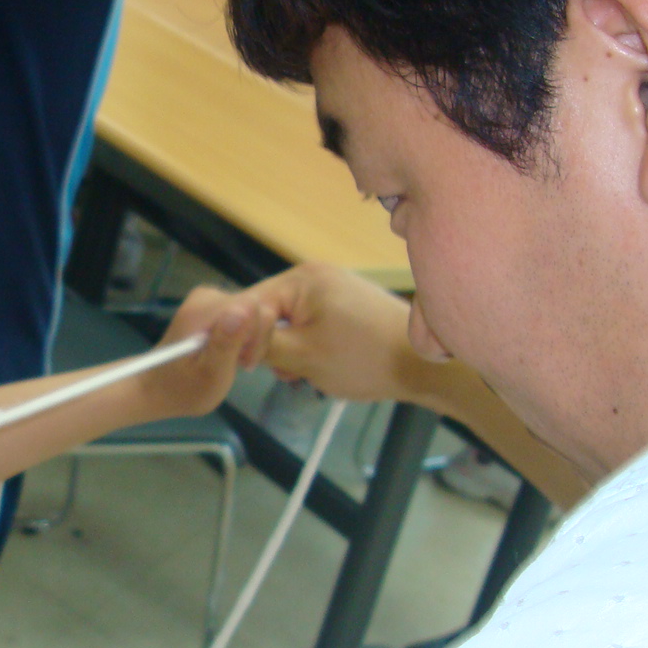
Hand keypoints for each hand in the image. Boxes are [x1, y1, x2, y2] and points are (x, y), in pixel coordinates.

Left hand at [138, 285, 273, 421]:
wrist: (159, 386)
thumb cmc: (184, 389)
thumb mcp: (210, 374)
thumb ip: (226, 342)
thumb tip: (246, 309)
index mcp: (204, 309)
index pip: (254, 308)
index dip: (256, 336)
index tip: (243, 360)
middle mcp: (208, 295)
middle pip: (257, 308)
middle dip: (254, 339)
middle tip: (238, 363)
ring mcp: (211, 299)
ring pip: (255, 313)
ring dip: (250, 340)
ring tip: (231, 361)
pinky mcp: (215, 305)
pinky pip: (246, 316)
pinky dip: (243, 337)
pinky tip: (229, 353)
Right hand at [247, 262, 438, 405]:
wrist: (421, 364)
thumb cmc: (366, 358)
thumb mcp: (302, 356)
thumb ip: (259, 342)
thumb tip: (226, 336)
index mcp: (302, 279)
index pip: (247, 304)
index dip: (239, 338)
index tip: (244, 367)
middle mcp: (314, 275)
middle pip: (265, 312)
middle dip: (267, 345)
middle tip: (286, 372)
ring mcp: (330, 288)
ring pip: (285, 321)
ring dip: (286, 349)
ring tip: (306, 370)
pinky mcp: (341, 304)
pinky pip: (306, 323)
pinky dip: (304, 345)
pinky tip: (319, 363)